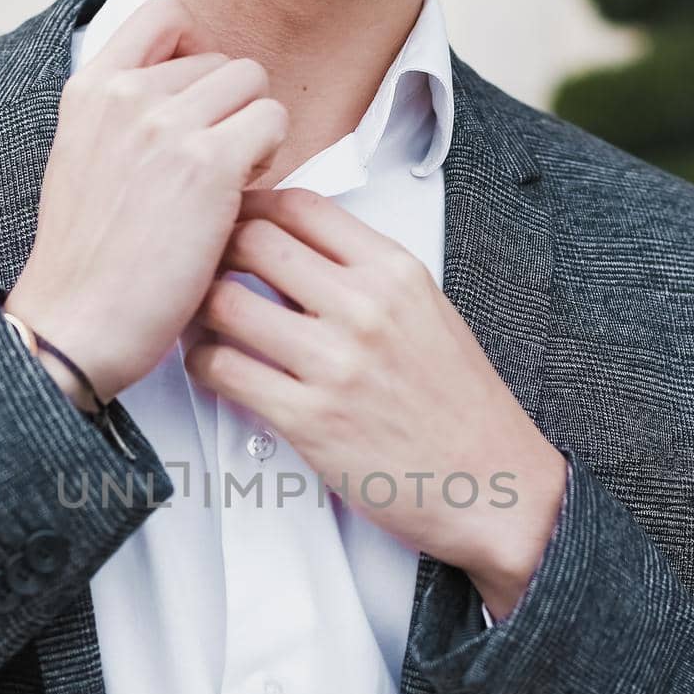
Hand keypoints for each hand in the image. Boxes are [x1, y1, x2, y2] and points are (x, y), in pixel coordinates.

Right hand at [4, 0, 288, 402]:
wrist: (76, 324)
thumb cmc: (89, 262)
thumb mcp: (82, 161)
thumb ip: (124, 117)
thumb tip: (189, 89)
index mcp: (91, 89)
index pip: (166, 14)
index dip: (196, 51)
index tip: (198, 101)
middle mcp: (127, 94)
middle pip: (222, 60)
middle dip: (228, 111)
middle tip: (212, 169)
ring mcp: (167, 125)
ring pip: (254, 84)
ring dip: (254, 131)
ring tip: (227, 183)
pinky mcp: (208, 164)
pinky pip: (274, 122)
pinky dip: (270, 159)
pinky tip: (240, 198)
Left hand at [184, 187, 566, 615]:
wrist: (494, 486)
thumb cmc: (461, 408)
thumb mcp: (429, 313)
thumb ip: (368, 276)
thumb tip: (298, 250)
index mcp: (395, 272)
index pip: (301, 206)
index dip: (254, 207)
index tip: (237, 223)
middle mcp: (365, 308)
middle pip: (252, 241)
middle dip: (216, 250)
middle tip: (204, 270)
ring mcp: (335, 364)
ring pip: (224, 302)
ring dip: (200, 308)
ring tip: (203, 322)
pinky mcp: (308, 420)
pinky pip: (223, 369)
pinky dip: (203, 363)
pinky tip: (213, 368)